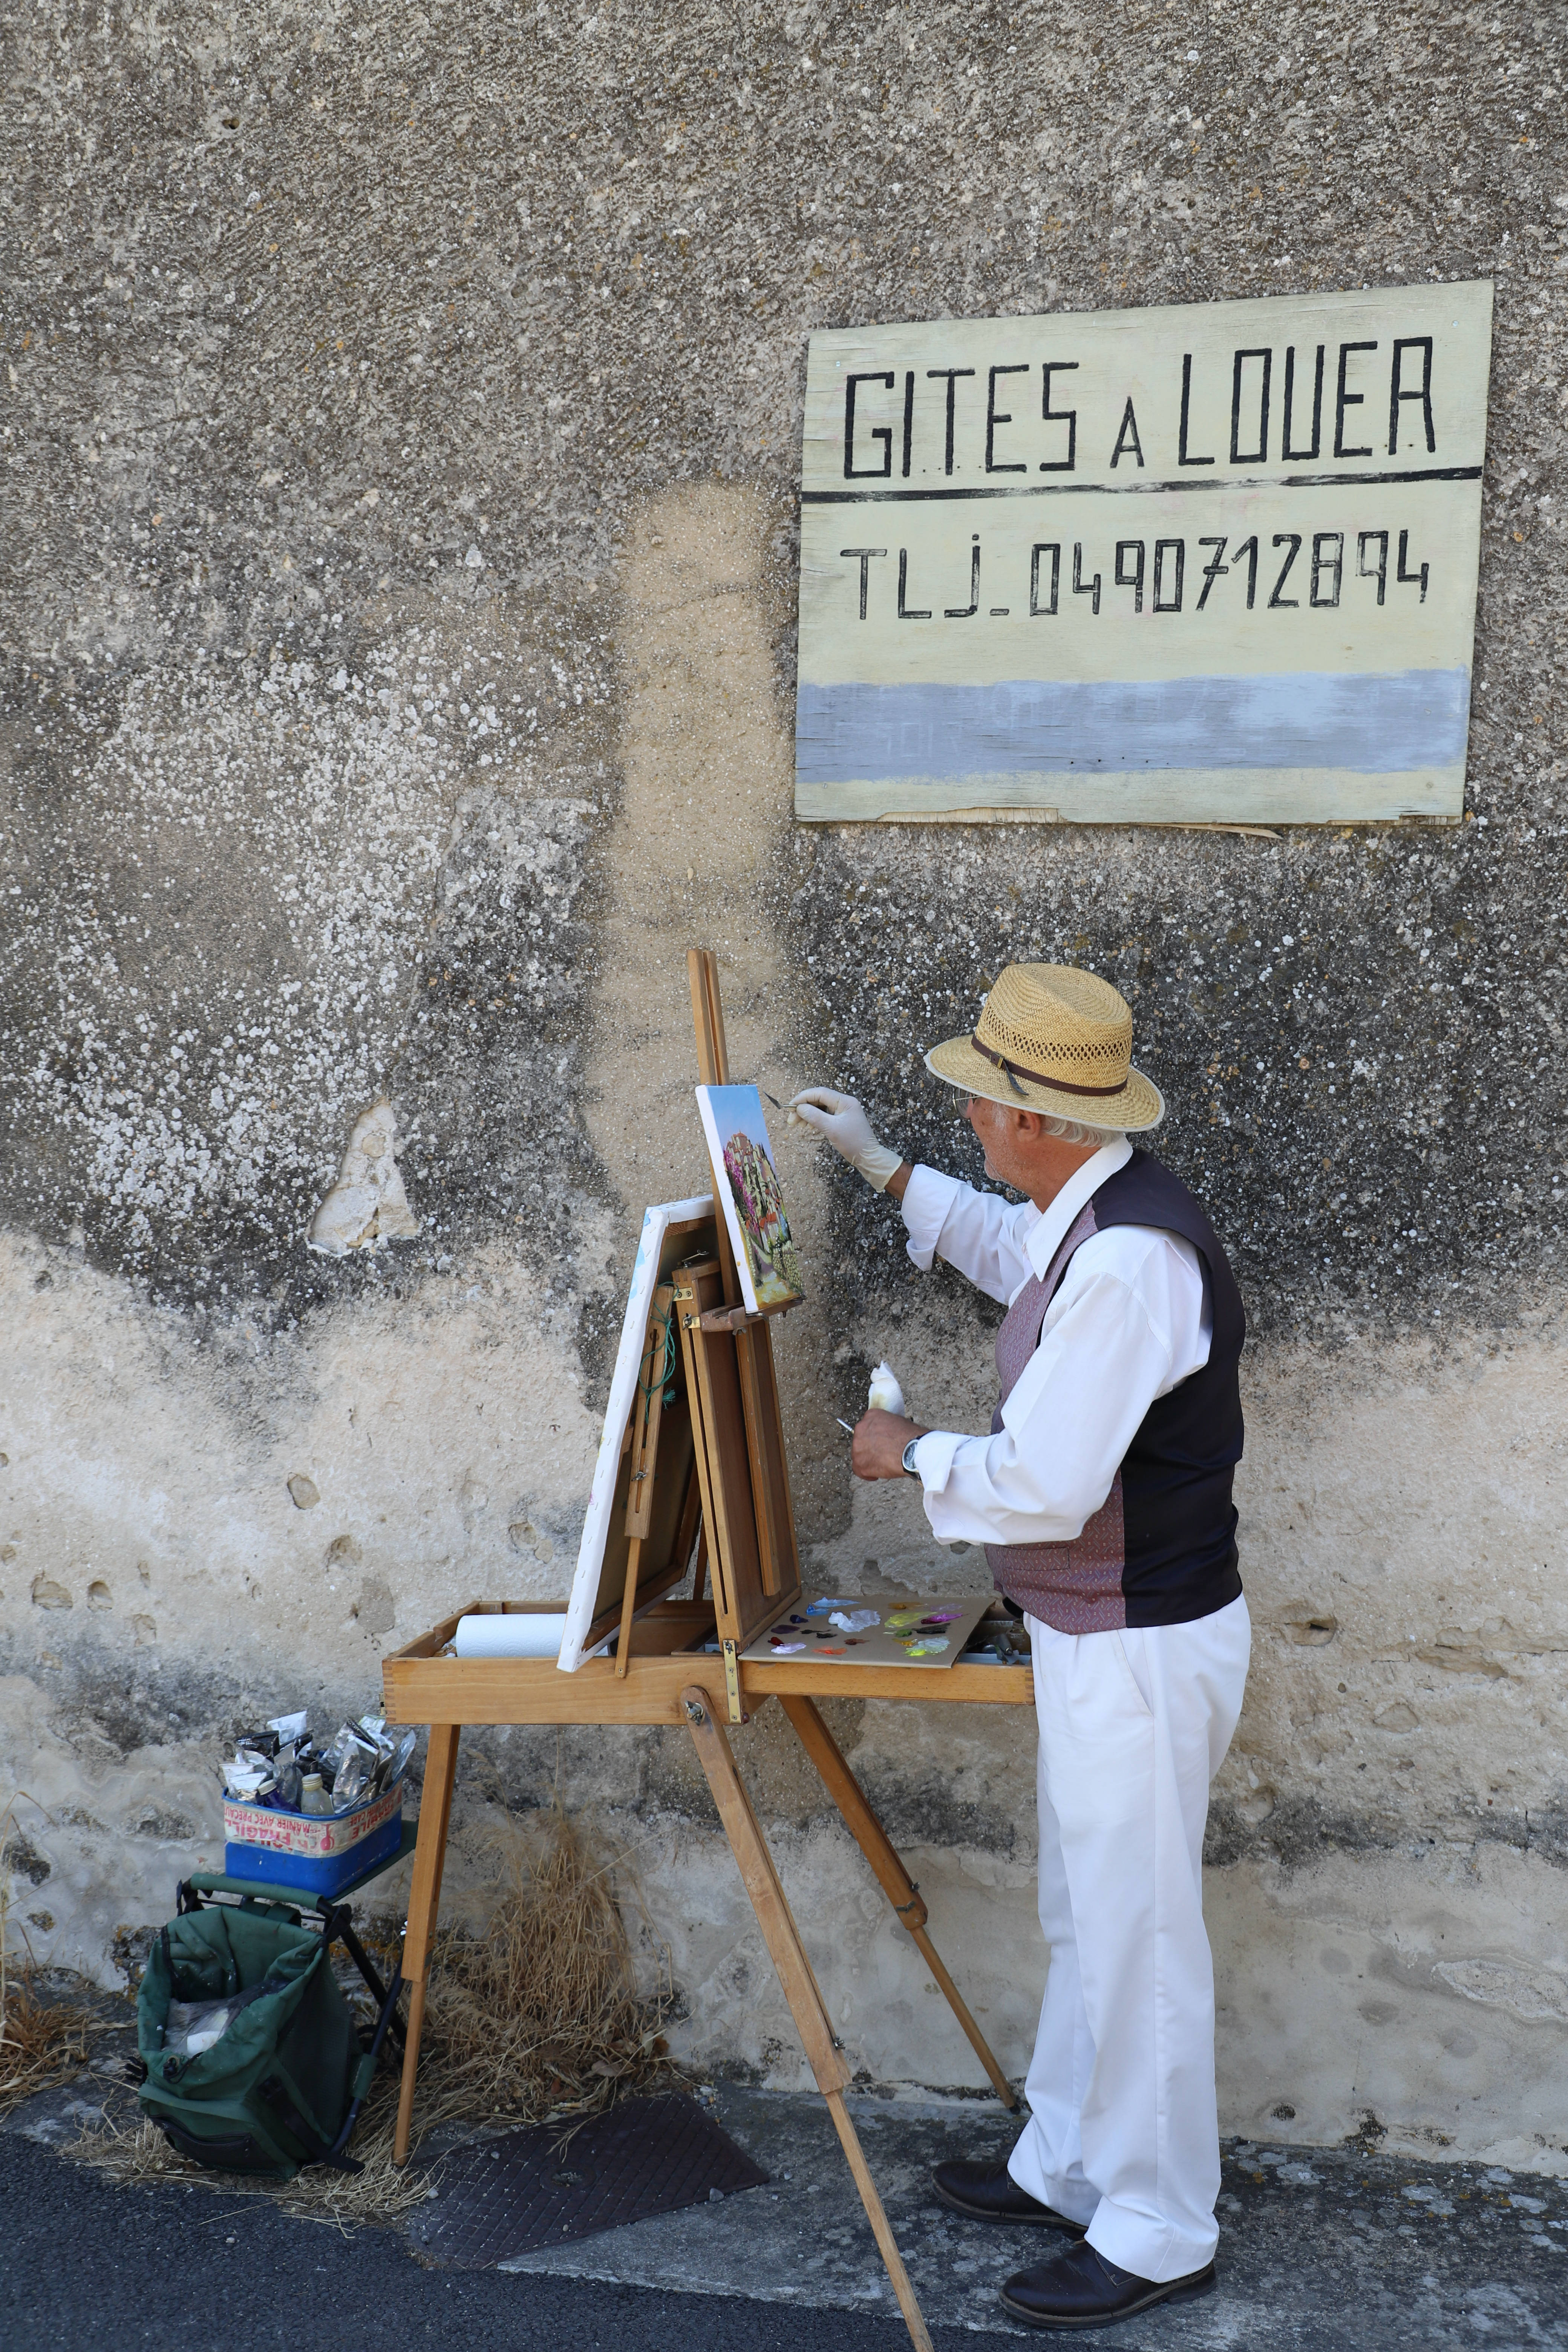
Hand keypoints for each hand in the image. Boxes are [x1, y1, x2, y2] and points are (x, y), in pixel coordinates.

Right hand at [789, 1088, 905, 1192]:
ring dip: (808, 1114)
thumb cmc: (853, 1143)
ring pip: (820, 1107)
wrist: (868, 1157)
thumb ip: (814, 1116)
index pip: (819, 1093)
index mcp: (845, 1101)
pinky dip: (815, 1119)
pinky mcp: (841, 1119)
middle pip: (819, 1099)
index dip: (803, 1098)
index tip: (790, 1107)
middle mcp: (844, 1103)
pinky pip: (825, 1115)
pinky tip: (808, 1126)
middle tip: (791, 1120)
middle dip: (803, 1107)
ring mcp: (843, 1111)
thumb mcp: (831, 1129)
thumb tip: (799, 1108)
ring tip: (797, 1124)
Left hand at [851, 1409, 928, 1481]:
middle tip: (881, 1454)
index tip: (880, 1443)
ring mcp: (858, 1446)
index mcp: (871, 1416)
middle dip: (869, 1448)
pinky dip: (867, 1474)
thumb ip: (886, 1427)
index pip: (867, 1427)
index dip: (874, 1437)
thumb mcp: (897, 1422)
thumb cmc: (910, 1437)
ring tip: (882, 1465)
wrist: (911, 1450)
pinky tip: (877, 1474)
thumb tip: (886, 1435)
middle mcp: (861, 1429)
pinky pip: (858, 1470)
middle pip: (861, 1441)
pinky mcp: (859, 1463)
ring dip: (868, 1460)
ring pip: (858, 1455)